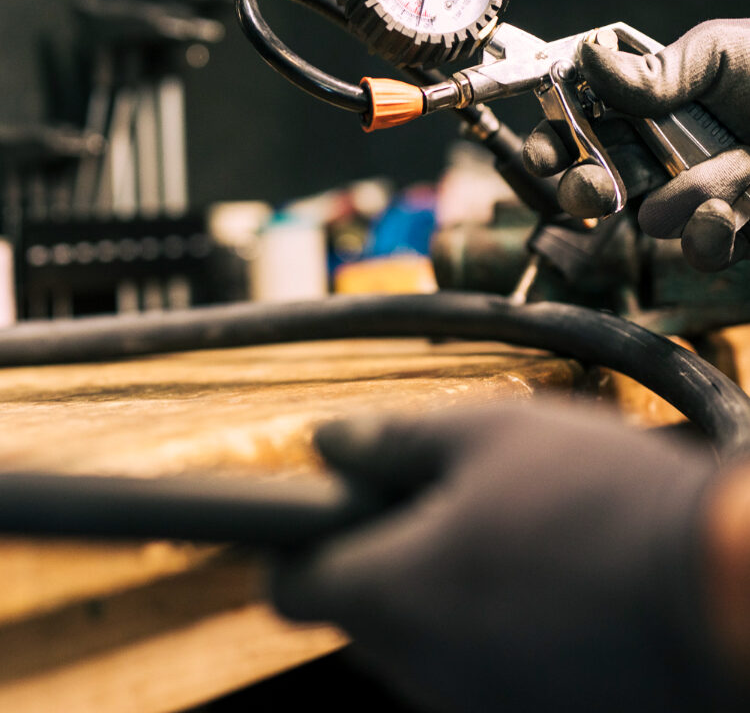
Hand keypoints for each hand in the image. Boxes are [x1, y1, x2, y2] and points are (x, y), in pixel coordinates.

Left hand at [271, 400, 744, 712]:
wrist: (720, 592)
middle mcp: (420, 667)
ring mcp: (476, 705)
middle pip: (359, 613)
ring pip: (420, 642)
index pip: (292, 585)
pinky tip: (545, 578)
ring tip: (507, 532)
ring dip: (438, 591)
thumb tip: (329, 442)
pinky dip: (488, 627)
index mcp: (392, 591)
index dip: (295, 542)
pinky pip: (477, 670)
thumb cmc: (601, 502)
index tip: (324, 510)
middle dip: (379, 557)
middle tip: (438, 500)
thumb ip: (394, 440)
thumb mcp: (489, 433)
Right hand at [523, 19, 749, 270]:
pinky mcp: (731, 232)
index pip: (578, 129)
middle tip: (600, 186)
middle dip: (586, 189)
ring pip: (649, 221)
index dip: (550, 143)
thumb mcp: (722, 53)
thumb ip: (654, 69)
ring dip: (685, 198)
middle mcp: (663, 155)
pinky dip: (716, 231)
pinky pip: (699, 248)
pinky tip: (743, 207)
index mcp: (649, 107)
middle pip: (592, 186)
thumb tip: (586, 56)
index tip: (546, 152)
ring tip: (738, 171)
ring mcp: (695, 198)